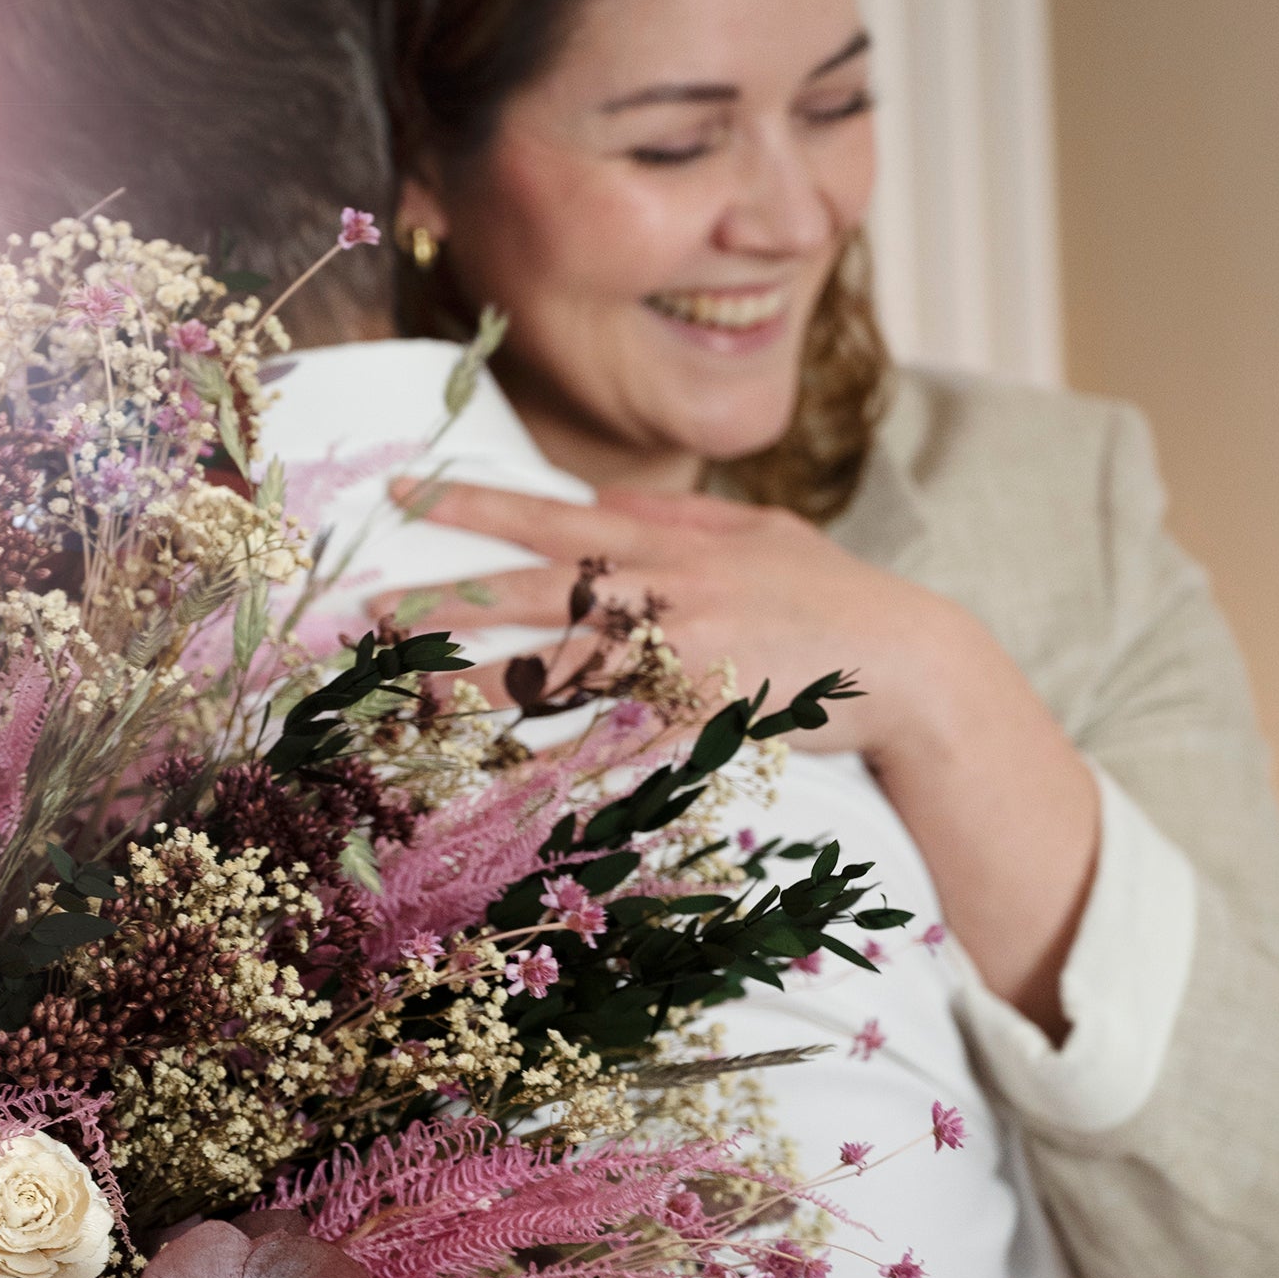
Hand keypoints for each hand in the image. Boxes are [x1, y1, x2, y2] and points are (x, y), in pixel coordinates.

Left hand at [385, 477, 1101, 1038]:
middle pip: (532, 590)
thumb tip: (608, 502)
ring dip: (476, 680)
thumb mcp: (762, 533)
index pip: (554, 515)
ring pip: (556, 667)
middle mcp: (662, 592)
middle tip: (370, 610)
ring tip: (409, 691)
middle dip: (447, 598)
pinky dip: (556, 766)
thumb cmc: (832, 597)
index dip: (477, 503)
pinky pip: (613, 747)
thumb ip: (682, 516)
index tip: (410, 494)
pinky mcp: (698, 718)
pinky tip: (500, 784)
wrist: (908, 661)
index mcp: (671, 544)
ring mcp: (678, 656)